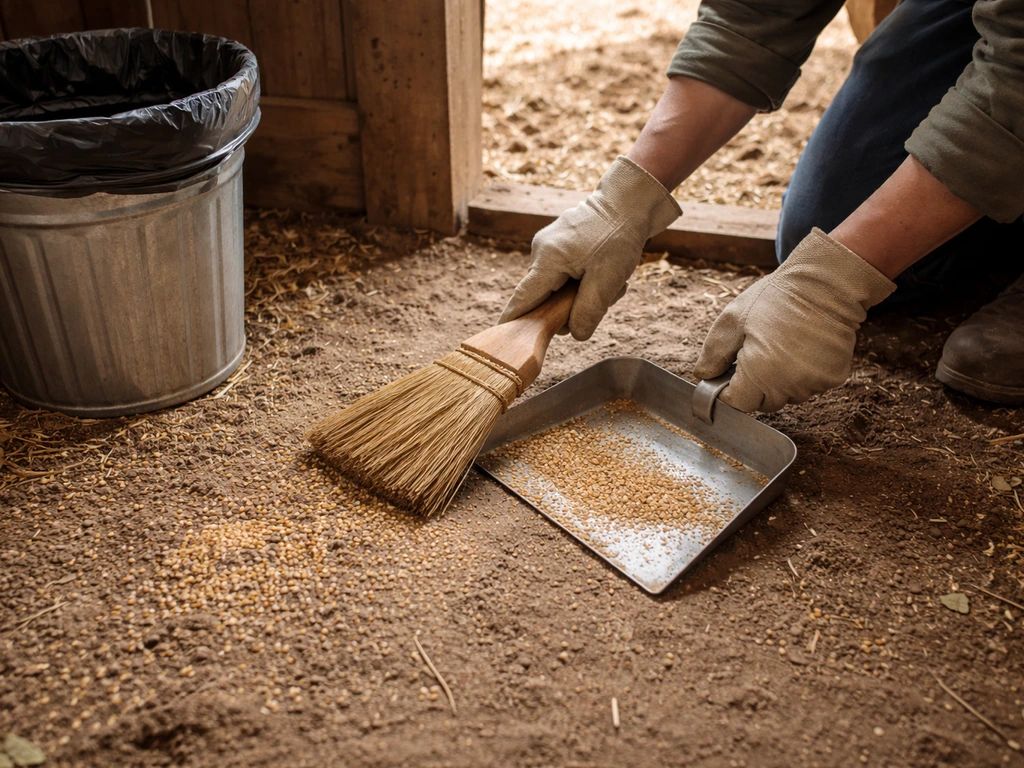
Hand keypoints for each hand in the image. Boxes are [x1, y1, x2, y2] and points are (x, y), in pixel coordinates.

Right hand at [500, 156, 679, 339]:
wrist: (629, 201)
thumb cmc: (619, 236)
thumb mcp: (608, 279)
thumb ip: (588, 311)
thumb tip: (575, 335)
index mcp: (547, 258)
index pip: (524, 298)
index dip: (514, 321)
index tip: (502, 339)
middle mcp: (541, 251)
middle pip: (545, 297)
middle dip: (574, 305)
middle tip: (606, 294)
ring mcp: (549, 246)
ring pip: (560, 287)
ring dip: (586, 292)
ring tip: (612, 278)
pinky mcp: (559, 245)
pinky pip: (566, 275)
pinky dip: (587, 280)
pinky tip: (605, 269)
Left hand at [693, 228, 895, 411]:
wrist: (828, 283)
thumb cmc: (777, 298)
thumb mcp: (733, 319)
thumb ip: (714, 353)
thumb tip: (703, 376)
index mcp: (759, 372)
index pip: (738, 402)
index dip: (729, 389)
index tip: (731, 371)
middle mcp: (788, 384)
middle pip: (763, 403)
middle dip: (754, 386)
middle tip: (756, 354)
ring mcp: (814, 383)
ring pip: (788, 396)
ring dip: (780, 382)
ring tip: (781, 347)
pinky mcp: (833, 377)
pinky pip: (810, 386)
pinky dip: (803, 374)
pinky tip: (803, 348)